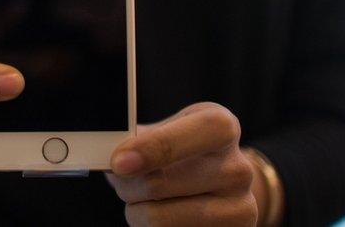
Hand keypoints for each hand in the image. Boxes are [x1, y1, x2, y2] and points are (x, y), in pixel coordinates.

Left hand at [106, 102, 258, 225]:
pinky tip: (164, 216)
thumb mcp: (166, 131)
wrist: (218, 187)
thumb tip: (104, 153)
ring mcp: (240, 209)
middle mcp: (237, 169)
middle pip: (158, 184)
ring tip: (144, 201)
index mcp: (221, 128)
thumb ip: (136, 138)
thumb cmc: (181, 153)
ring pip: (157, 219)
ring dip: (136, 212)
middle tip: (123, 181)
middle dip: (126, 185)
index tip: (119, 162)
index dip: (155, 147)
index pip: (196, 132)